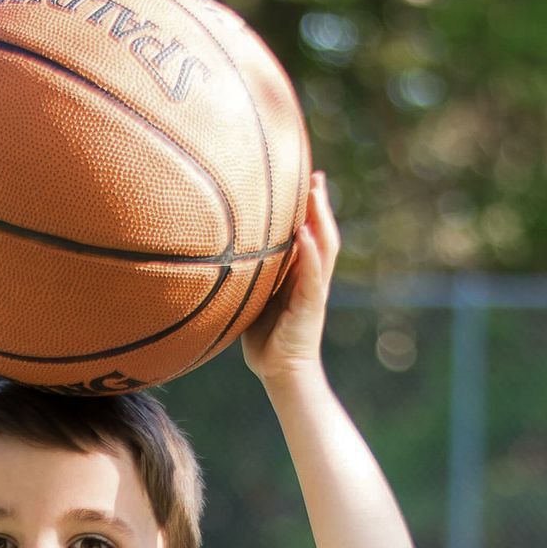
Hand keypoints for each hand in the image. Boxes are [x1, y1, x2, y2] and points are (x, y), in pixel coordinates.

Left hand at [241, 170, 338, 383]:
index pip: (309, 234)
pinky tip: (305, 233)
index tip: (304, 179)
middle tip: (316, 174)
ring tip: (315, 192)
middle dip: (320, 203)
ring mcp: (314, 291)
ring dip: (321, 219)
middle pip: (323, 232)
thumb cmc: (264, 339)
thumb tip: (221, 256)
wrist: (280, 373)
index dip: (309, 208)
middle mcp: (312, 278)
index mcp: (300, 275)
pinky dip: (311, 253)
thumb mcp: (253, 299)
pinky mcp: (310, 306)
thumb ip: (250, 277)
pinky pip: (314, 275)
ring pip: (324, 247)